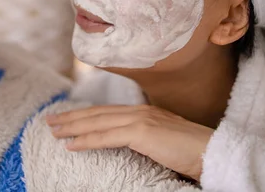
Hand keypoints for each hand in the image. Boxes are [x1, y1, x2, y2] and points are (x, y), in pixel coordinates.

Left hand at [46, 104, 213, 180]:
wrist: (213, 152)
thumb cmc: (193, 153)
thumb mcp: (164, 143)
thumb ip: (146, 140)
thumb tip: (131, 145)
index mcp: (145, 112)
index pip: (107, 112)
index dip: (85, 115)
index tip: (67, 118)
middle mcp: (140, 111)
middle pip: (98, 113)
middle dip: (72, 116)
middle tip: (50, 119)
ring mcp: (141, 119)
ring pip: (98, 122)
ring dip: (72, 126)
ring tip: (53, 130)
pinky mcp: (142, 132)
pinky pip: (107, 137)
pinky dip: (86, 140)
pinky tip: (70, 144)